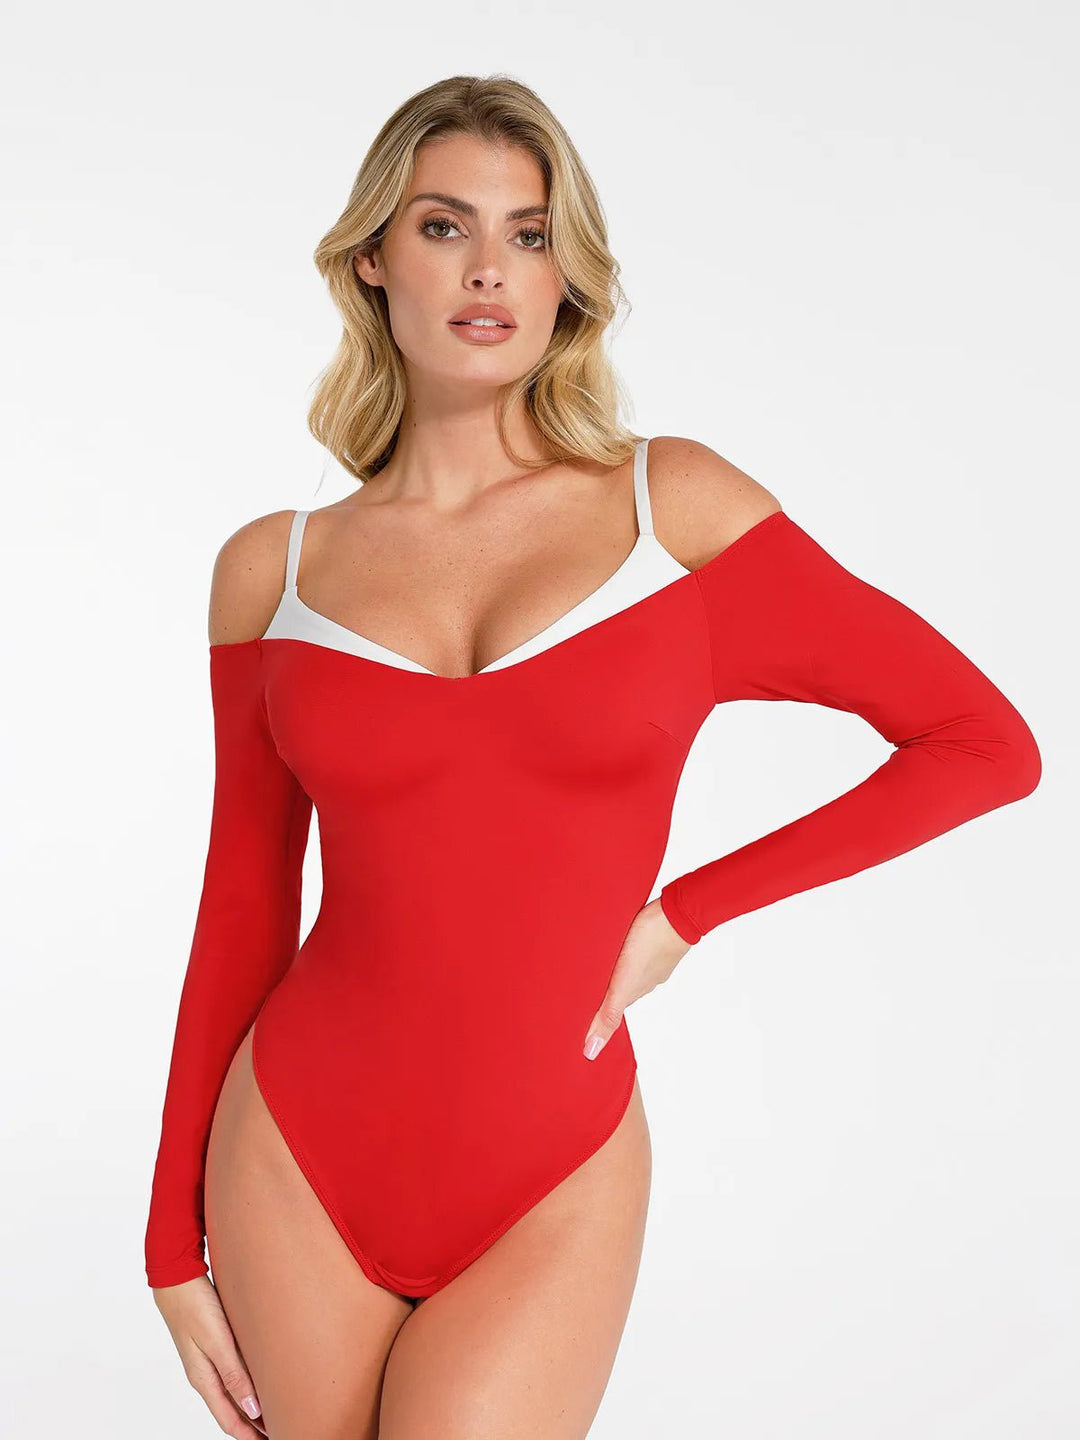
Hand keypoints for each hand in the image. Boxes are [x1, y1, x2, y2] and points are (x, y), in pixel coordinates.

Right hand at [153, 1275, 266, 1436]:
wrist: (176, 1277)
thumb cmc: (194, 1305)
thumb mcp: (216, 1341)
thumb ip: (234, 1375)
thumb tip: (253, 1409)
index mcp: (204, 1379)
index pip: (229, 1419)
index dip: (249, 1435)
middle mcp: (205, 1374)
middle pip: (232, 1410)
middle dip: (253, 1425)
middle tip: (280, 1428)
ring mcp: (208, 1360)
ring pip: (233, 1393)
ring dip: (251, 1405)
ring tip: (275, 1410)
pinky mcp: (213, 1344)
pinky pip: (232, 1373)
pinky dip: (247, 1384)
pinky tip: (260, 1380)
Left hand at [582, 897, 690, 1059]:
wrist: (677, 913)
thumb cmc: (650, 945)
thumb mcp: (623, 983)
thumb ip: (608, 1014)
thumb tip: (591, 1051)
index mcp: (633, 991)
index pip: (611, 1013)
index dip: (596, 1020)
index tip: (582, 1029)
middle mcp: (643, 979)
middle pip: (618, 993)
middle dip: (601, 997)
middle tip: (581, 1000)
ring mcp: (650, 959)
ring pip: (626, 972)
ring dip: (613, 975)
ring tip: (596, 974)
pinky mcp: (651, 939)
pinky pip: (634, 952)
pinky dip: (624, 956)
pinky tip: (618, 949)